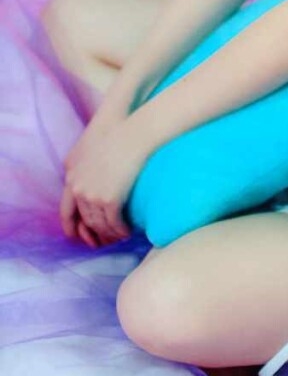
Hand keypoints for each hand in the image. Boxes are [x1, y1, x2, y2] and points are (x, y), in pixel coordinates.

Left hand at [61, 115, 151, 248]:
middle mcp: (77, 187)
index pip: (66, 209)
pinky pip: (114, 223)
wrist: (134, 133)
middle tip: (104, 242)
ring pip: (98, 224)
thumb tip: (89, 177)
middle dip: (94, 234)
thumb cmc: (119, 133)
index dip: (71, 226)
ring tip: (120, 236)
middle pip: (84, 220)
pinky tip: (128, 232)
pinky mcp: (109, 200)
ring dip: (110, 234)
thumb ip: (83, 163)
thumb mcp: (88, 145)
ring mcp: (91, 195)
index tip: (78, 236)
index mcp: (70, 173)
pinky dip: (121, 231)